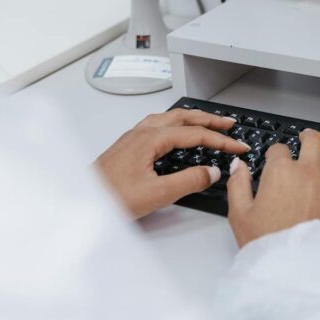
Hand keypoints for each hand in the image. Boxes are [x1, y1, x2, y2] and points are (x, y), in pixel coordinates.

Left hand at [95, 109, 249, 218]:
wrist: (82, 202)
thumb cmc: (110, 198)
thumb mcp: (157, 194)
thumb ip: (188, 181)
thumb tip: (211, 172)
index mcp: (150, 139)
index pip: (195, 133)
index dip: (220, 140)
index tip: (238, 146)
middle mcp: (141, 133)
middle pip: (182, 117)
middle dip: (209, 119)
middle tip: (229, 124)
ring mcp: (132, 138)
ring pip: (169, 118)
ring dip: (191, 119)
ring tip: (207, 123)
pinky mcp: (127, 146)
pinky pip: (157, 125)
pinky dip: (175, 124)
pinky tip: (176, 133)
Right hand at [226, 126, 319, 247]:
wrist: (296, 269)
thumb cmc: (268, 245)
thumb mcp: (240, 215)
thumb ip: (238, 185)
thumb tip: (238, 166)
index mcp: (280, 172)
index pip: (279, 149)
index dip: (276, 152)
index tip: (276, 158)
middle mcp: (308, 171)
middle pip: (312, 140)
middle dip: (308, 135)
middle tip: (308, 136)